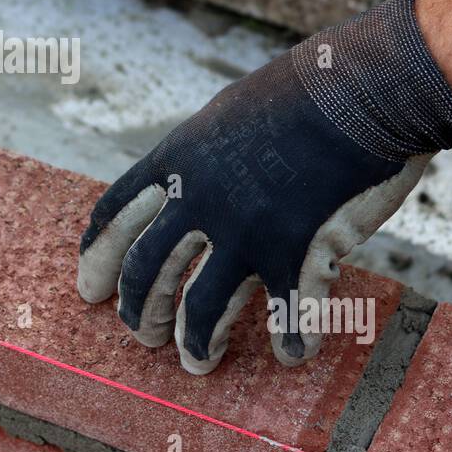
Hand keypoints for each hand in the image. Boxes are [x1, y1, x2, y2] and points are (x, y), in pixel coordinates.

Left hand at [76, 0, 451, 372]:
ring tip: (197, 364)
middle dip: (137, 311)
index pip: (116, 214)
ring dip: (195, 344)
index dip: (97, 255)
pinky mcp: (293, 253)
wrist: (362, 87)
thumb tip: (188, 180)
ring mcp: (242, 230)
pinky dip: (289, 341)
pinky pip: (284, 316)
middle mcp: (197, 198)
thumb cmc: (304, 92)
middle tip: (140, 335)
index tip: (90, 286)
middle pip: (146, 271)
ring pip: (199, 309)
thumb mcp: (229, 112)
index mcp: (177, 159)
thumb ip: (204, 154)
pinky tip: (292, 354)